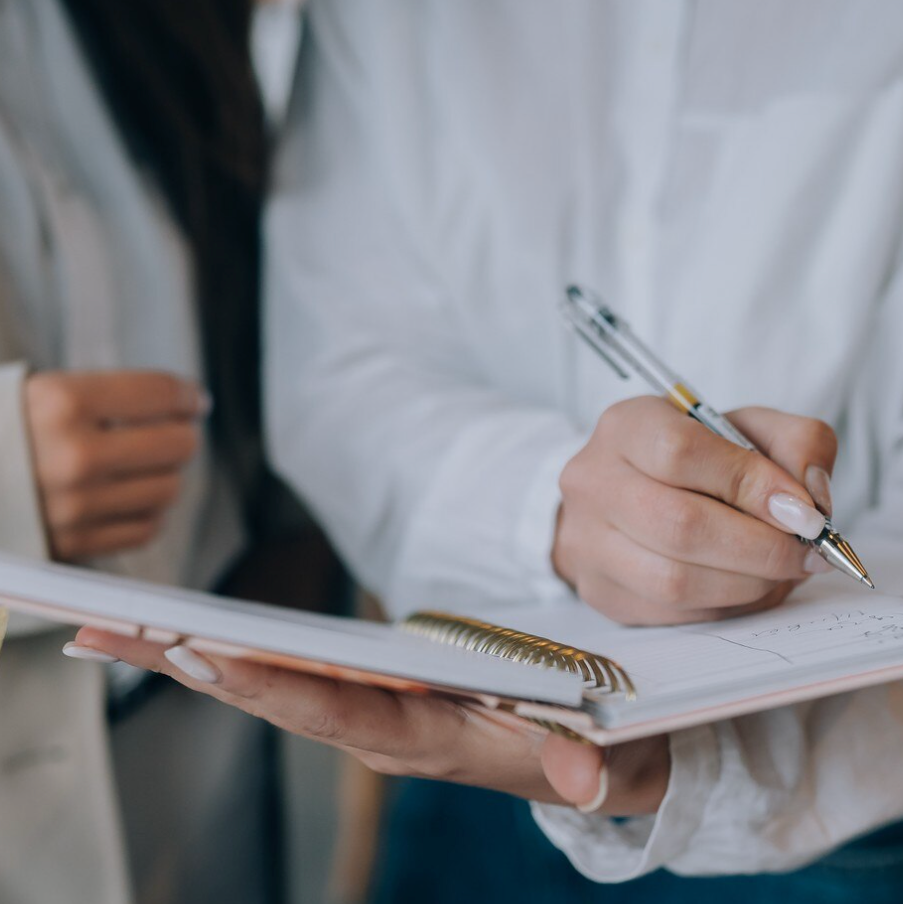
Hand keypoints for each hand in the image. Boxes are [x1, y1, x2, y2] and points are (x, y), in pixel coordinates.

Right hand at [25, 370, 207, 559]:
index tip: (193, 400)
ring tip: (139, 465)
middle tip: (167, 431)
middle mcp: (73, 456)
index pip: (161, 394)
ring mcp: (76, 506)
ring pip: (170, 488)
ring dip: (163, 474)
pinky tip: (124, 496)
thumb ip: (113, 395)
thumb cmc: (5, 433)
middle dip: (180, 434)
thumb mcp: (42, 394)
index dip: (187, 395)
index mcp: (61, 402)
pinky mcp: (76, 545)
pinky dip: (145, 511)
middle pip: (179, 444)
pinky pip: (147, 527)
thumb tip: (192, 403)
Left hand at [69, 627, 669, 815]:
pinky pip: (289, 678)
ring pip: (271, 688)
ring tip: (117, 628)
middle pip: (278, 700)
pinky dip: (231, 656)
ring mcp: (373, 715)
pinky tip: (183, 639)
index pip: (342, 714)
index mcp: (434, 740)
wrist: (587, 759)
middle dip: (195, 667)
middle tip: (107, 632)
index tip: (202, 656)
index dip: (273, 688)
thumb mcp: (605, 757)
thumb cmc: (588, 748)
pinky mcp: (370, 696)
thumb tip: (585, 778)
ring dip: (194, 658)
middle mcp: (386, 732)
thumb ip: (594, 767)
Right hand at [553, 397, 836, 624]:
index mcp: (625, 427)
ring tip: (779, 573)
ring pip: (674, 581)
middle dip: (760, 548)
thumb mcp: (745, 429)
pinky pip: (672, 613)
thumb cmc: (692, 461)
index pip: (681, 452)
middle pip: (679, 525)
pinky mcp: (600, 591)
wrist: (622, 496)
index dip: (751, 485)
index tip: (803, 510)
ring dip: (747, 584)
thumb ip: (795, 442)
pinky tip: (745, 586)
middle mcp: (592, 482)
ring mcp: (587, 542)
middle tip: (805, 553)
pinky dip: (725, 606)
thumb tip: (810, 501)